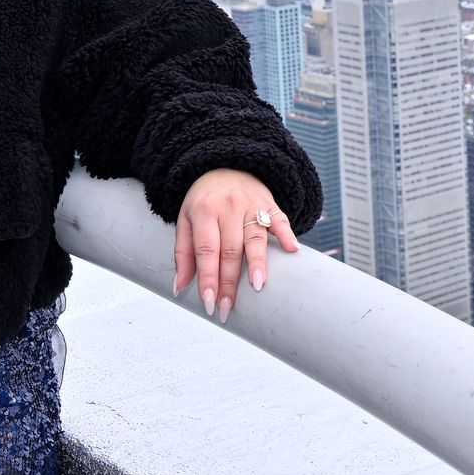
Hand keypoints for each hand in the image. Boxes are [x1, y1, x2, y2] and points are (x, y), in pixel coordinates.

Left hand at [177, 168, 297, 318]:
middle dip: (230, 282)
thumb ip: (184, 253)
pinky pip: (281, 219)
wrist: (225, 165)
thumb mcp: (185, 221)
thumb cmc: (204, 201)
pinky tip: (292, 250)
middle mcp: (228, 207)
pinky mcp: (270, 203)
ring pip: (255, 237)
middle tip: (228, 308)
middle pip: (230, 250)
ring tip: (258, 286)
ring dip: (257, 263)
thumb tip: (180, 287)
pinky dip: (286, 234)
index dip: (208, 278)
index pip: (206, 250)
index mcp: (204, 211)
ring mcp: (251, 204)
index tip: (209, 302)